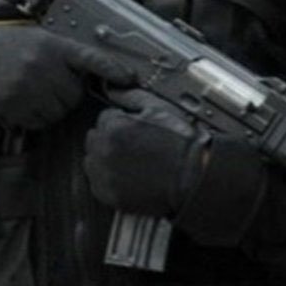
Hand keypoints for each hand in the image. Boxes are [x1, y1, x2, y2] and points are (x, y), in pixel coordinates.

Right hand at [0, 21, 131, 129]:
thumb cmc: (7, 46)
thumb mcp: (38, 40)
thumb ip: (64, 56)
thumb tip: (91, 76)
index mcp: (54, 45)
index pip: (90, 58)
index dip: (113, 69)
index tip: (131, 79)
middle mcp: (44, 63)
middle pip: (74, 95)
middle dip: (64, 95)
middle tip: (44, 84)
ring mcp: (28, 83)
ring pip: (57, 111)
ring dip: (48, 109)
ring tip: (29, 92)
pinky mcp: (13, 102)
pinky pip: (36, 121)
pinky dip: (31, 118)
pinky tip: (18, 101)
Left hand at [84, 89, 208, 216]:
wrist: (193, 176)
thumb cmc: (180, 143)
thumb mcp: (160, 108)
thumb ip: (132, 97)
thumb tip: (114, 89)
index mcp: (114, 127)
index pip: (105, 117)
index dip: (122, 121)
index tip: (135, 129)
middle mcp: (104, 151)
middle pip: (95, 138)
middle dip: (110, 138)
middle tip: (135, 144)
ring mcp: (105, 176)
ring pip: (92, 161)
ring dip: (106, 158)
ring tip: (132, 160)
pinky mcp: (108, 195)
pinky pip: (97, 182)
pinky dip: (108, 179)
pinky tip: (128, 175)